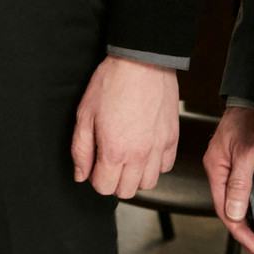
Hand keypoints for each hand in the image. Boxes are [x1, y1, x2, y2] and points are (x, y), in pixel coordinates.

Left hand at [69, 55, 179, 198]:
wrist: (142, 62)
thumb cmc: (112, 83)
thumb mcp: (85, 114)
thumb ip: (81, 149)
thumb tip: (81, 174)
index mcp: (114, 151)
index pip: (104, 187)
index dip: (95, 178)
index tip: (95, 165)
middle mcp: (139, 155)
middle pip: (126, 191)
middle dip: (114, 181)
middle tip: (109, 162)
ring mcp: (158, 148)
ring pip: (148, 183)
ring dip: (135, 176)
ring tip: (128, 158)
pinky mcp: (172, 138)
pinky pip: (166, 167)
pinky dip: (155, 164)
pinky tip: (145, 150)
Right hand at [202, 105, 253, 253]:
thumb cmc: (250, 118)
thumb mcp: (247, 152)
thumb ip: (239, 182)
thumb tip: (234, 213)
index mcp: (216, 167)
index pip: (224, 209)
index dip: (240, 231)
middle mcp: (219, 170)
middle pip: (228, 209)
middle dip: (243, 233)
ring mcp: (228, 167)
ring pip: (234, 202)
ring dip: (246, 222)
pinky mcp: (238, 164)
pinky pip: (240, 192)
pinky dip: (248, 208)